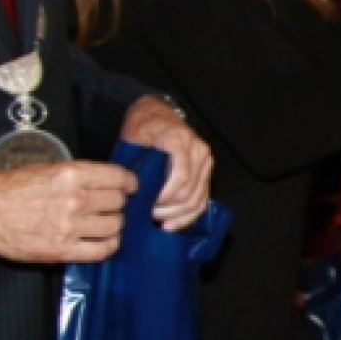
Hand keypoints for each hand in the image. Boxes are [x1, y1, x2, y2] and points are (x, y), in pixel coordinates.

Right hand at [0, 161, 136, 262]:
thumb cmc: (9, 189)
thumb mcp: (46, 169)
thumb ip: (78, 175)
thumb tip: (105, 181)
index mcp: (71, 175)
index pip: (118, 178)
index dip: (128, 183)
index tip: (129, 187)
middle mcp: (74, 200)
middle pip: (118, 202)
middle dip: (117, 203)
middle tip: (110, 206)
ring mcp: (70, 226)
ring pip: (114, 226)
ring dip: (113, 224)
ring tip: (104, 223)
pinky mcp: (63, 249)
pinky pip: (102, 250)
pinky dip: (108, 245)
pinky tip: (104, 241)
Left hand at [119, 97, 212, 230]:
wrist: (157, 114)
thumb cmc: (142, 127)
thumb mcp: (134, 138)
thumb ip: (138, 163)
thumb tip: (137, 195)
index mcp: (180, 140)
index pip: (180, 176)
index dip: (165, 197)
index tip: (148, 206)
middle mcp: (199, 150)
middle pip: (189, 192)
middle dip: (169, 209)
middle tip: (149, 215)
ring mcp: (206, 162)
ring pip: (198, 199)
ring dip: (178, 215)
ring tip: (159, 222)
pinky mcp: (206, 172)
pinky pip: (202, 200)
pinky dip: (188, 216)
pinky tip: (173, 225)